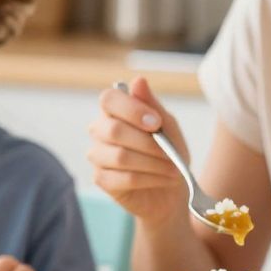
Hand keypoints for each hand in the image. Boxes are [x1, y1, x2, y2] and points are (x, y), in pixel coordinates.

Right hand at [87, 76, 188, 224]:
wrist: (171, 190)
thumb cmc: (168, 153)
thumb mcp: (168, 126)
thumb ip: (153, 105)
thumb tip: (138, 80)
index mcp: (114, 111)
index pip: (109, 99)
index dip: (132, 109)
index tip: (157, 123)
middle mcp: (100, 130)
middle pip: (114, 130)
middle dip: (148, 143)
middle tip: (171, 153)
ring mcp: (97, 155)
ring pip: (120, 156)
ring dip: (153, 163)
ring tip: (173, 169)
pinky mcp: (101, 179)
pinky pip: (123, 178)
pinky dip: (149, 179)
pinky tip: (163, 179)